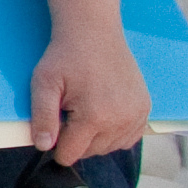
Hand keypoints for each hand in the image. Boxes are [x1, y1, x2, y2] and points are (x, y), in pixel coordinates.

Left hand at [30, 22, 151, 167]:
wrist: (94, 33)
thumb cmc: (65, 57)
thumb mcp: (43, 84)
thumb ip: (42, 118)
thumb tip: (44, 147)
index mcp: (95, 117)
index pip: (70, 155)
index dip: (56, 142)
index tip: (56, 120)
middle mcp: (121, 120)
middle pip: (90, 153)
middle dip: (76, 138)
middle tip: (71, 108)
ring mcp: (136, 115)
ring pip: (109, 147)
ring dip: (95, 136)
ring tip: (87, 107)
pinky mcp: (145, 109)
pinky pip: (128, 138)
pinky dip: (115, 132)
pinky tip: (104, 112)